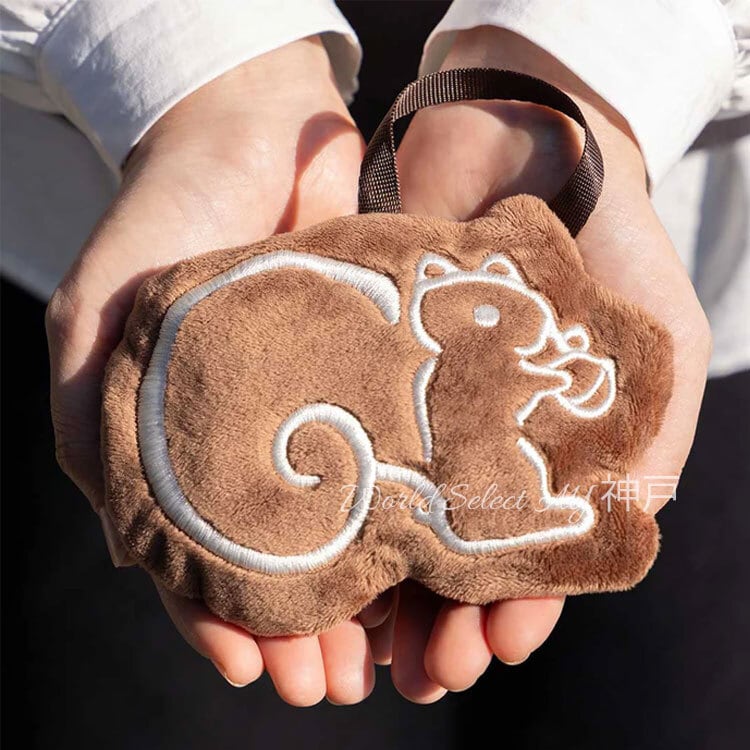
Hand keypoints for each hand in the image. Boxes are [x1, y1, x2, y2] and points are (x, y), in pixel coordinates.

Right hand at [46, 37, 375, 705]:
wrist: (254, 132)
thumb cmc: (162, 216)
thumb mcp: (94, 317)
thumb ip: (93, 424)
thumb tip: (127, 549)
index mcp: (178, 438)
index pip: (196, 552)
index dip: (220, 617)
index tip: (258, 671)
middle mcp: (250, 435)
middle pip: (277, 555)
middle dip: (302, 625)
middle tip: (333, 684)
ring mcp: (317, 410)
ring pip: (341, 524)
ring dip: (358, 594)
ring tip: (385, 657)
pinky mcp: (374, 378)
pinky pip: (394, 464)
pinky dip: (404, 518)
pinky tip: (425, 567)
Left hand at [386, 27, 710, 700]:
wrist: (514, 139)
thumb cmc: (602, 241)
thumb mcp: (656, 338)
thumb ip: (650, 435)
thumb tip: (626, 528)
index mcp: (551, 451)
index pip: (535, 553)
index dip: (519, 607)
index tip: (494, 648)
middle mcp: (479, 441)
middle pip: (457, 553)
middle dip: (444, 617)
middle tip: (423, 673)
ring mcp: (414, 409)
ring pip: (393, 518)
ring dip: (384, 587)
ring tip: (366, 649)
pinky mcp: (357, 371)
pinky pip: (343, 451)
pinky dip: (335, 505)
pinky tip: (323, 558)